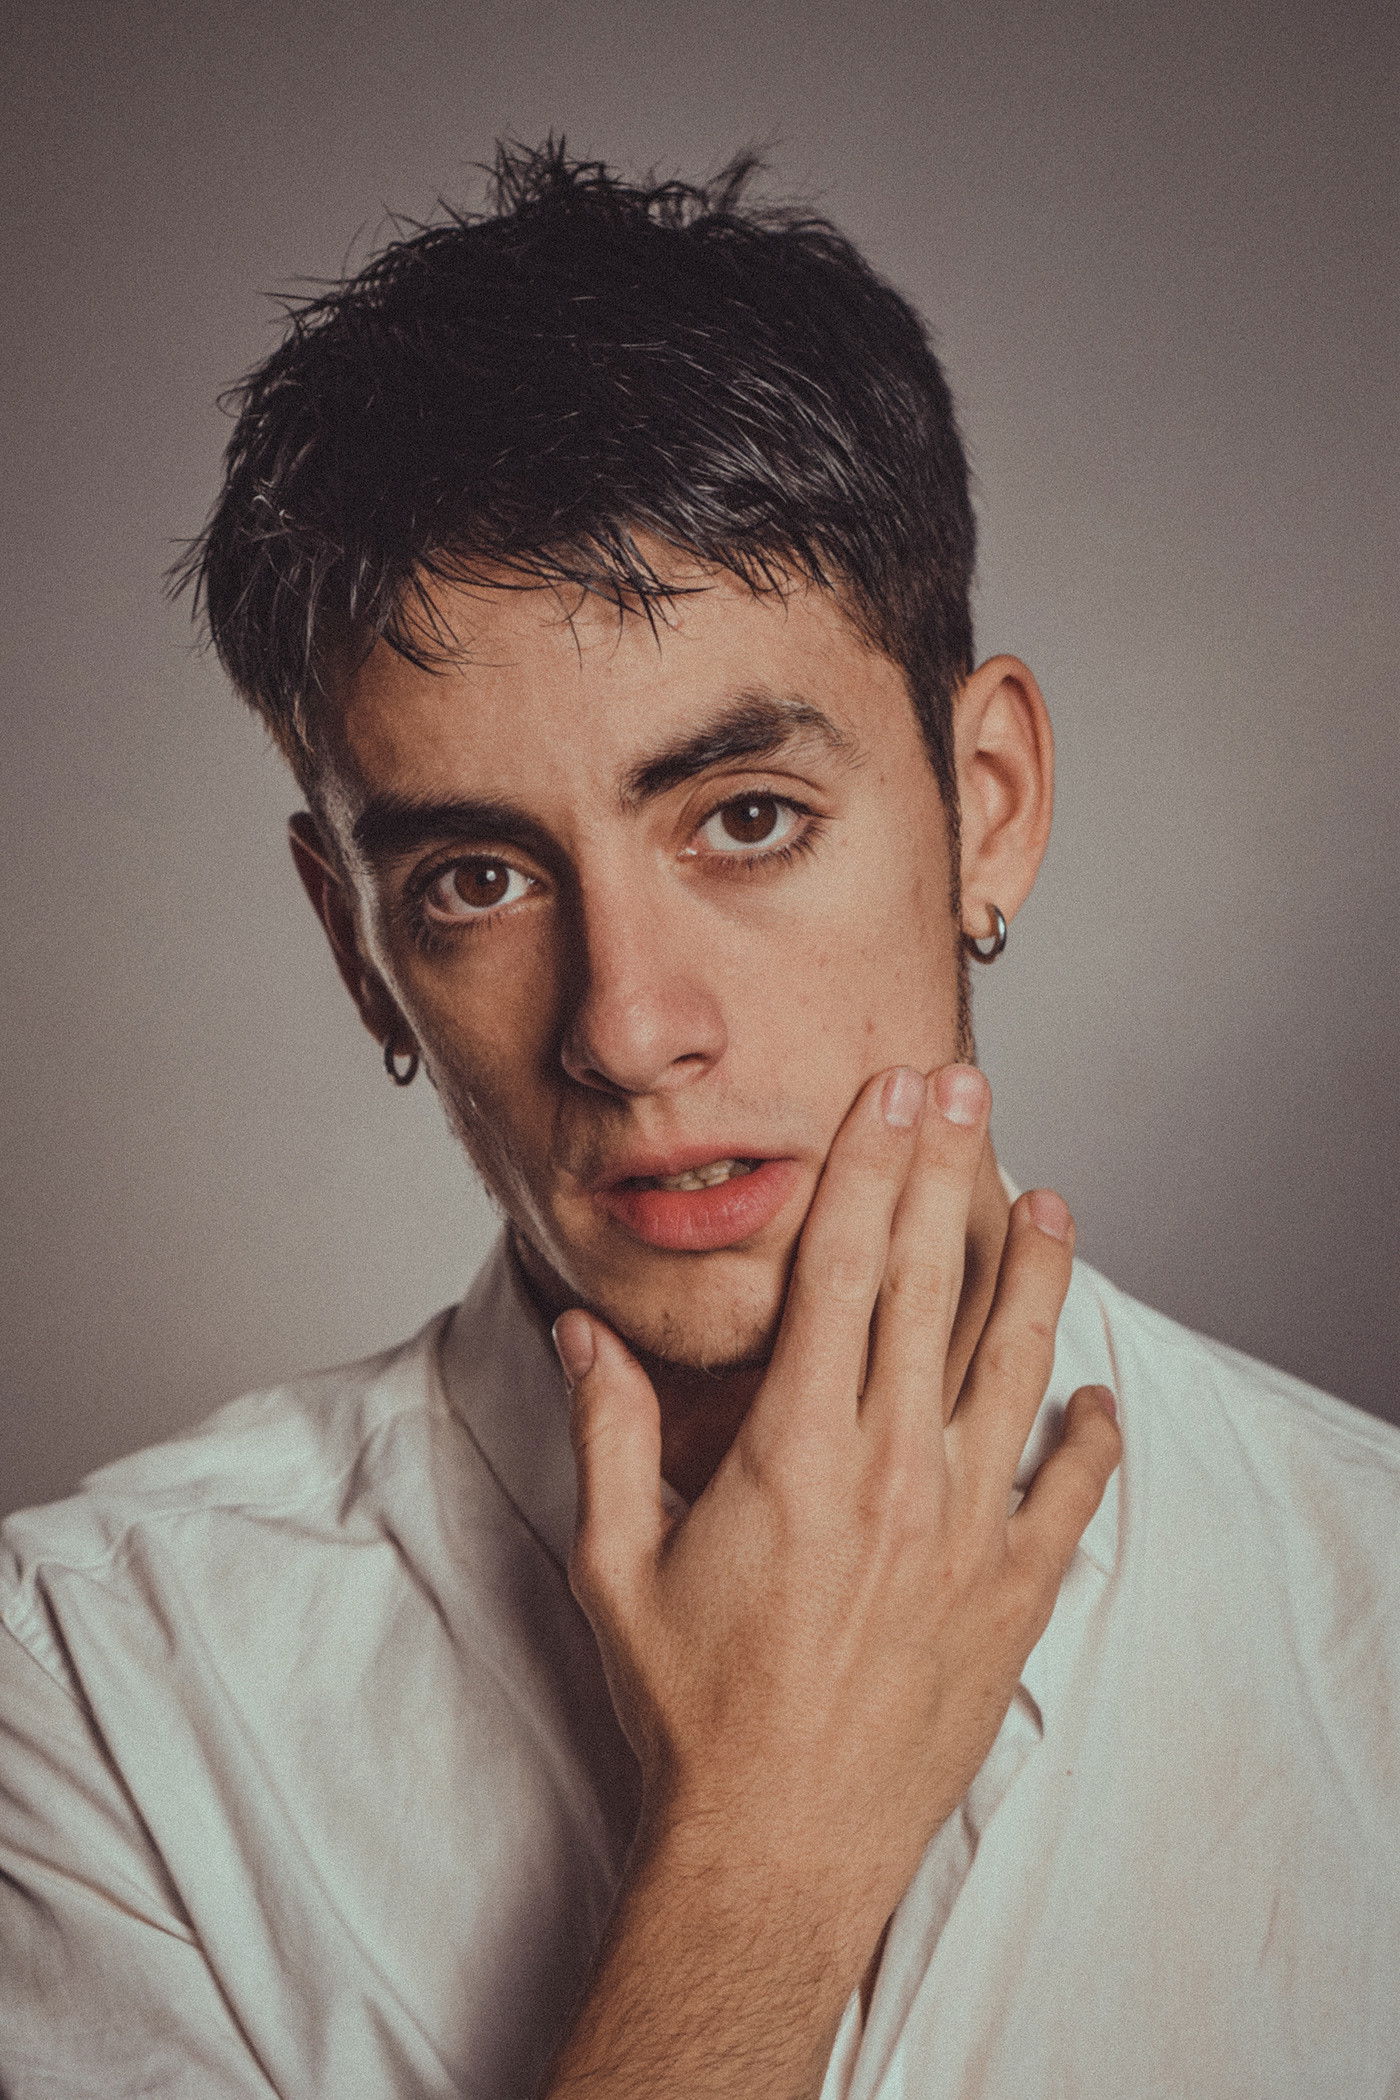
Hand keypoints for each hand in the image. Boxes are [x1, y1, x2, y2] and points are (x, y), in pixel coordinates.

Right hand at [553, 1062, 1119, 1953]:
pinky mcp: (1006, 1597)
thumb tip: (578, 1329)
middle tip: (965, 1087)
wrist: (774, 1848)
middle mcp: (890, 1472)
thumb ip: (605, 1431)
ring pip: (1011, 1369)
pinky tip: (1098, 1398)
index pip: (839, 1270)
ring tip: (1052, 1200)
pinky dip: (1090, 1441)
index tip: (888, 1093)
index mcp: (795, 1451)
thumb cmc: (689, 1710)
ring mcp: (961, 1532)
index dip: (866, 1168)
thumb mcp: (613, 1564)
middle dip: (946, 1171)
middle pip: (928, 1286)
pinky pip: (1067, 1499)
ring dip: (1034, 1275)